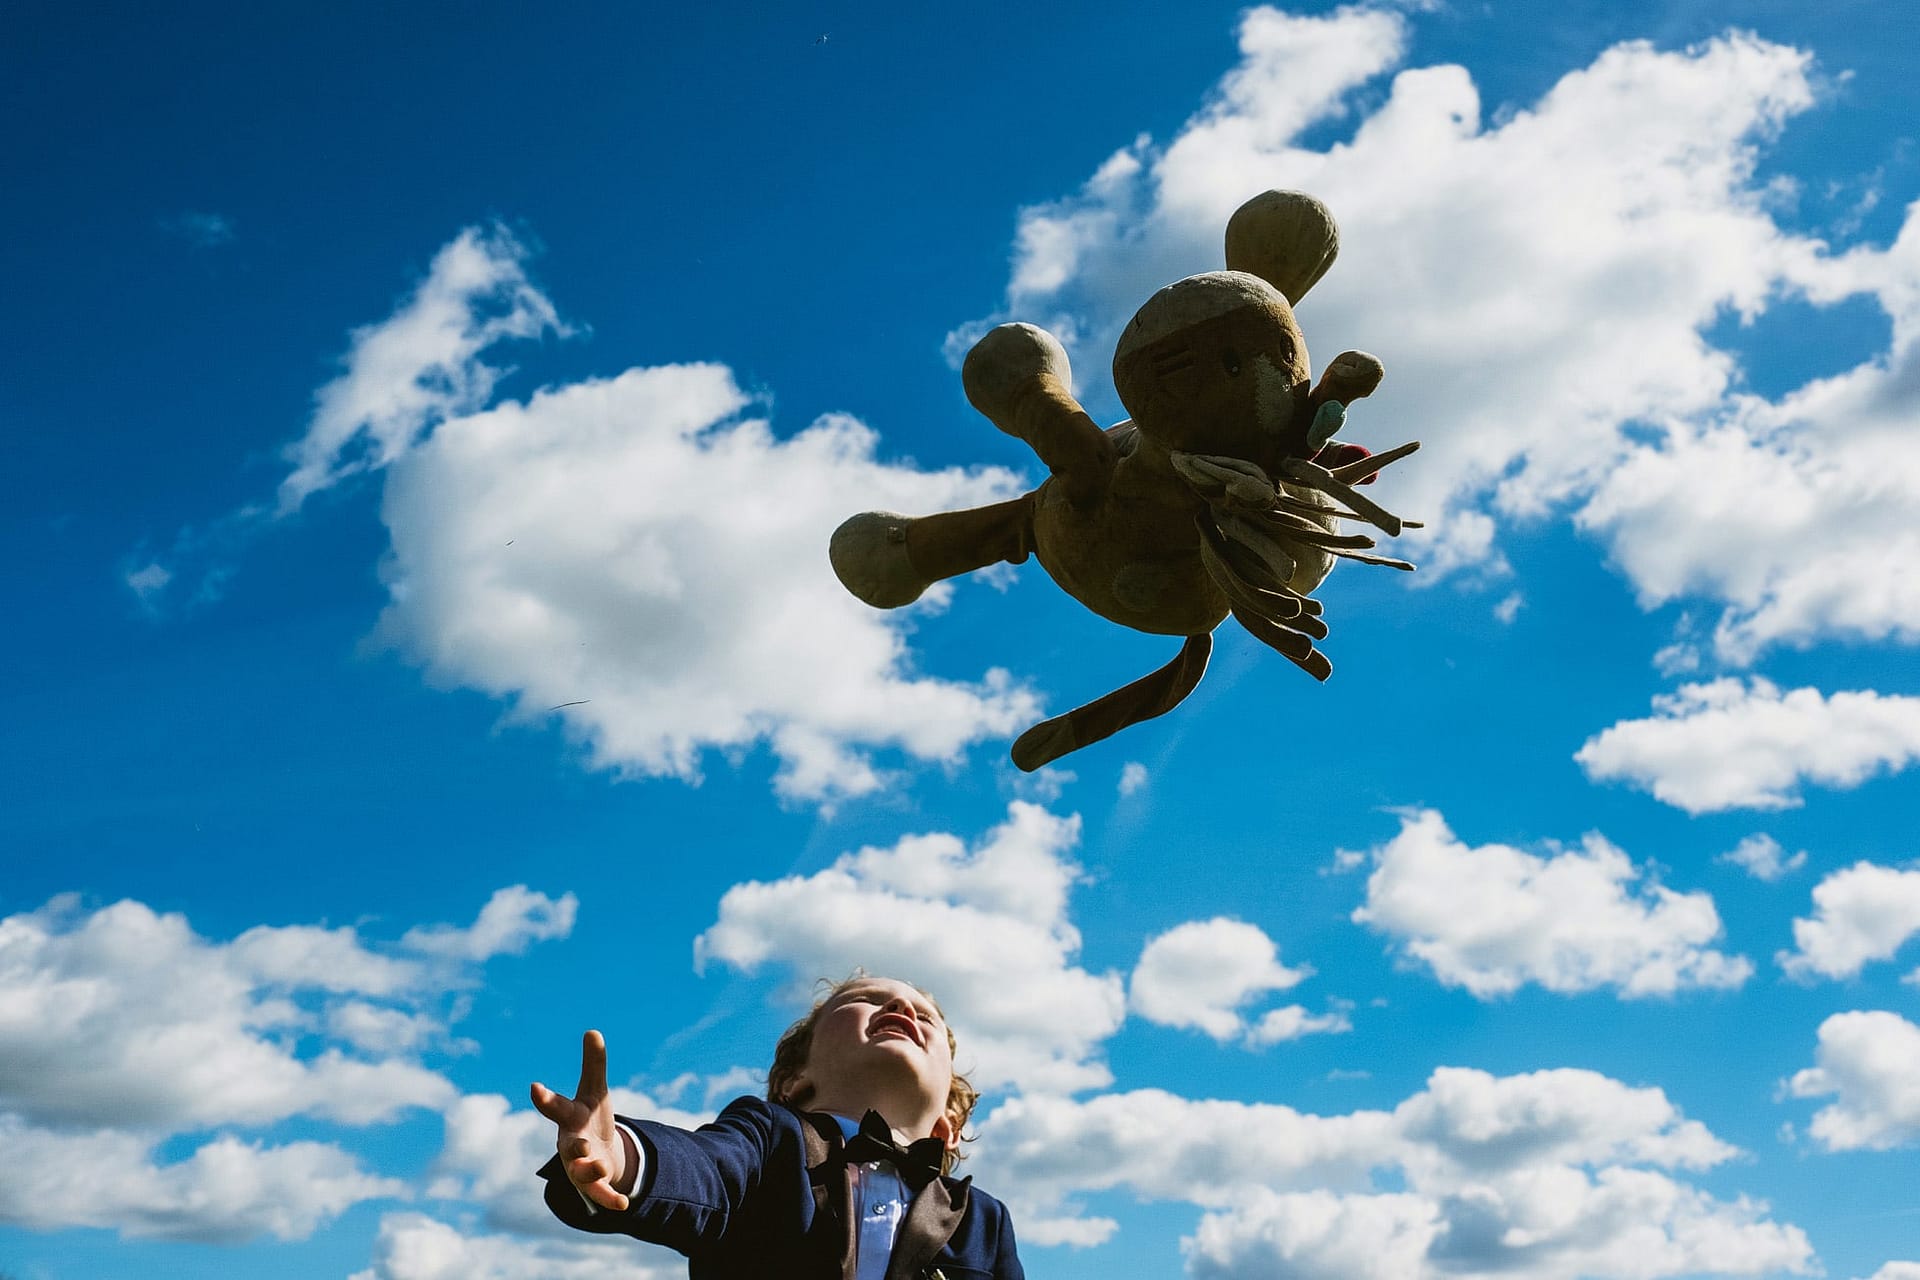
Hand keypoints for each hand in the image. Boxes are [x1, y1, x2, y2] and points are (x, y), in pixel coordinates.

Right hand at [531, 1029, 633, 1209]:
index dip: (545, 1098)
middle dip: (572, 1146)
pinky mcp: (594, 1184)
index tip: (534, 1087)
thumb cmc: (590, 1116)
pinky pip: (600, 1194)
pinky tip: (623, 1204)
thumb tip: (593, 1031)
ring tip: (600, 1168)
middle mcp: (571, 1144)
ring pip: (581, 1172)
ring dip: (590, 1171)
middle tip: (579, 1145)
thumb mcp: (595, 1089)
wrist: (596, 1151)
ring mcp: (580, 1166)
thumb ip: (594, 1064)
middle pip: (568, 1146)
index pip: (555, 1107)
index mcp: (569, 1118)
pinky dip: (609, 1199)